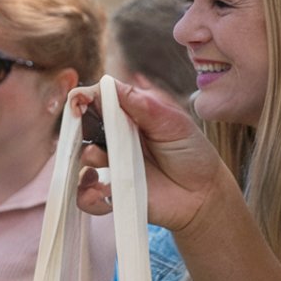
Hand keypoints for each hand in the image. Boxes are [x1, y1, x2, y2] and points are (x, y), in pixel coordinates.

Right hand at [68, 83, 229, 233]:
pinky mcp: (109, 194)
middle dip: (77, 126)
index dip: (84, 99)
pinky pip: (85, 196)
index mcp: (126, 115)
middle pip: (80, 128)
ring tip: (99, 157)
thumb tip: (109, 84)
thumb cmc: (191, 152)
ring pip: (80, 160)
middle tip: (82, 126)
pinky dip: (87, 194)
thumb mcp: (173, 122)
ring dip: (86, 157)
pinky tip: (103, 191)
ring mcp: (109, 166)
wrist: (203, 193)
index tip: (80, 101)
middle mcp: (112, 138)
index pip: (96, 101)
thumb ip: (143, 104)